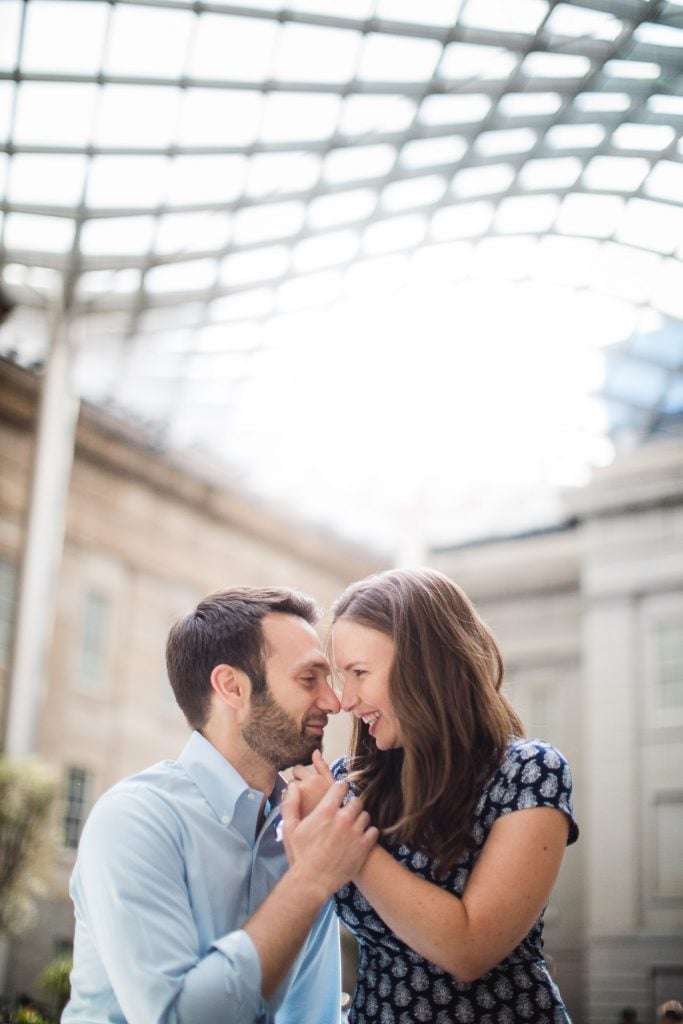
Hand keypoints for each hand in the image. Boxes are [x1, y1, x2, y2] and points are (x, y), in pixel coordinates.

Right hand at [281, 778, 377, 896]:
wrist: (312, 882)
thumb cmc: (299, 855)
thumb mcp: (290, 827)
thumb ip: (291, 804)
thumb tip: (292, 786)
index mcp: (326, 810)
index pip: (341, 787)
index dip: (340, 788)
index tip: (339, 793)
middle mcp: (343, 818)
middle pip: (356, 801)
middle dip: (350, 806)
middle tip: (344, 814)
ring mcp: (356, 832)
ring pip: (365, 815)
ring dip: (359, 819)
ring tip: (351, 828)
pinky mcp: (364, 846)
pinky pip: (373, 831)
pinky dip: (368, 833)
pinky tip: (359, 839)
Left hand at [290, 750, 334, 817]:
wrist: (331, 830)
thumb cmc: (334, 806)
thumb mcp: (332, 784)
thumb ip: (322, 767)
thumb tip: (315, 751)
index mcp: (315, 778)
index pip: (298, 769)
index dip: (303, 777)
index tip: (310, 786)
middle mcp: (304, 786)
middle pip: (291, 780)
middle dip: (297, 785)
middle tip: (308, 796)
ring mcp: (296, 798)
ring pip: (287, 791)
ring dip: (292, 795)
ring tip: (304, 804)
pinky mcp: (290, 810)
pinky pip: (284, 802)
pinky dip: (289, 805)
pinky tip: (299, 811)